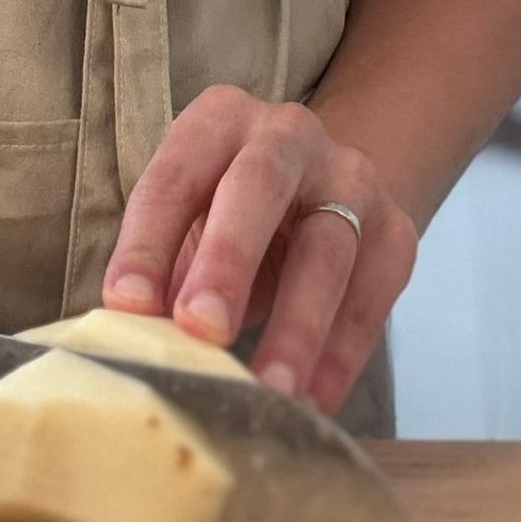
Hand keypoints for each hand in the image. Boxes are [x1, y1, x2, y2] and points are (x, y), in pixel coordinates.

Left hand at [102, 85, 418, 412]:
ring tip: (268, 391)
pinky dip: (340, 355)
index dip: (148, 242)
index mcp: (219, 120)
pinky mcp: (394, 232)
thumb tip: (134, 335)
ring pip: (327, 250)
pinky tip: (312, 401)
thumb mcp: (184, 223)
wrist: (321, 190)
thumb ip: (160, 268)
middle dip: (228, 261)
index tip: (126, 305)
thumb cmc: (226, 214)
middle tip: (201, 330)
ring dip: (296, 327)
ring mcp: (351, 179)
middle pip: (259, 187)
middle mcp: (288, 135)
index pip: (176, 176)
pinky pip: (370, 297)